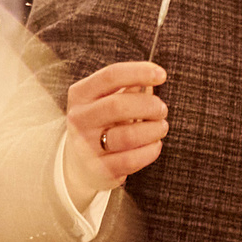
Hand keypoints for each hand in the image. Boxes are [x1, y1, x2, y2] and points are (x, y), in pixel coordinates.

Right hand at [61, 60, 168, 204]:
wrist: (80, 163)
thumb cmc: (102, 123)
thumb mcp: (105, 100)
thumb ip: (126, 86)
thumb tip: (154, 76)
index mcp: (80, 94)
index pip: (111, 76)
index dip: (139, 72)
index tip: (162, 74)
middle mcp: (79, 119)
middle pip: (118, 105)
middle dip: (149, 105)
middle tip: (162, 109)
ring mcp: (86, 146)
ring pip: (128, 136)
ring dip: (154, 130)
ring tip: (161, 127)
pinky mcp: (98, 169)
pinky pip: (131, 159)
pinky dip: (150, 150)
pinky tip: (154, 144)